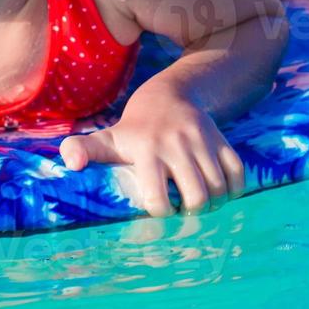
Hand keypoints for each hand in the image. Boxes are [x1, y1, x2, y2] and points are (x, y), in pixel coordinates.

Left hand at [58, 93, 246, 216]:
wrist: (170, 95)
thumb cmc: (134, 128)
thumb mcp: (107, 138)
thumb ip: (82, 149)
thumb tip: (71, 164)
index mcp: (146, 150)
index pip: (159, 199)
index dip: (161, 213)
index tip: (159, 209)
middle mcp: (176, 145)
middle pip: (197, 198)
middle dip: (192, 213)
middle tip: (184, 211)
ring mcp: (202, 141)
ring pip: (219, 188)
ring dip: (213, 204)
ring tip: (199, 203)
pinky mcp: (221, 139)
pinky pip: (237, 173)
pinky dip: (233, 190)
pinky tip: (220, 191)